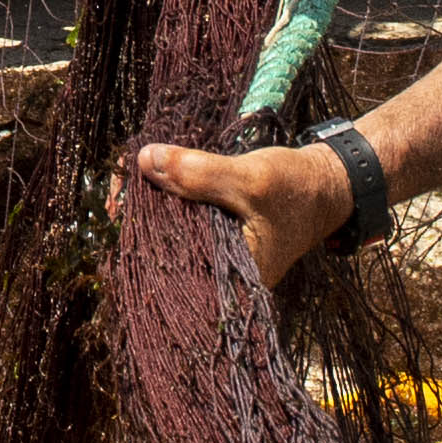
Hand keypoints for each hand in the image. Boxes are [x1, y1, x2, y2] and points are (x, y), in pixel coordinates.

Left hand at [131, 132, 357, 267]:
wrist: (326, 187)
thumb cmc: (296, 189)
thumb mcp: (250, 179)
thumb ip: (199, 174)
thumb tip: (145, 161)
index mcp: (228, 281)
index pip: (165, 268)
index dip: (133, 237)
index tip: (114, 206)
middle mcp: (218, 278)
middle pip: (160, 255)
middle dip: (134, 222)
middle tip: (115, 190)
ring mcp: (215, 260)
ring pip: (167, 239)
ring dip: (147, 212)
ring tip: (128, 185)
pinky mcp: (214, 240)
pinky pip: (180, 227)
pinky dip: (165, 207)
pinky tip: (150, 188)